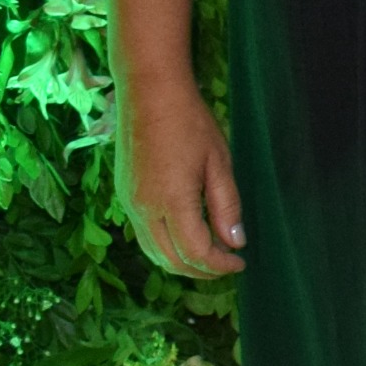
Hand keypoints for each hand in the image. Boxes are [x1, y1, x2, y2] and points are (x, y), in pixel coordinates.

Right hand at [119, 70, 244, 277]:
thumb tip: (235, 243)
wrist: (149, 94)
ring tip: (211, 256)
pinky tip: (187, 237)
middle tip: (228, 266)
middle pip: (170, 261)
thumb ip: (226, 206)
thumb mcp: (219, 163)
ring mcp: (129, 204)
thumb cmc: (190, 123)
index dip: (220, 265)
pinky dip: (165, 247)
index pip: (195, 252)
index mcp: (171, 201)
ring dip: (181, 263)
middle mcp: (143, 209)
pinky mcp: (124, 196)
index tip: (241, 263)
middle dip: (201, 271)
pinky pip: (143, 236)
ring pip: (153, 252)